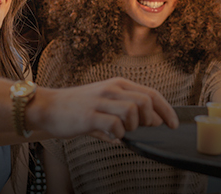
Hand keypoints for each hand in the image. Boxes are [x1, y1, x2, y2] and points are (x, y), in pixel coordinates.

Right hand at [26, 77, 177, 141]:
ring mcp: (100, 101)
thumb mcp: (102, 105)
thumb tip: (139, 130)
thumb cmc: (75, 108)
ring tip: (121, 130)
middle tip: (142, 129)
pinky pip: (115, 126)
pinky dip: (118, 135)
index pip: (151, 94)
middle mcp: (111, 89)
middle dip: (151, 119)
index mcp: (117, 85)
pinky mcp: (90, 115)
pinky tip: (111, 136)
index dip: (166, 110)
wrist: (46, 107)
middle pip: (146, 101)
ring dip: (133, 126)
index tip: (173, 124)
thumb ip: (121, 115)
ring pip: (133, 111)